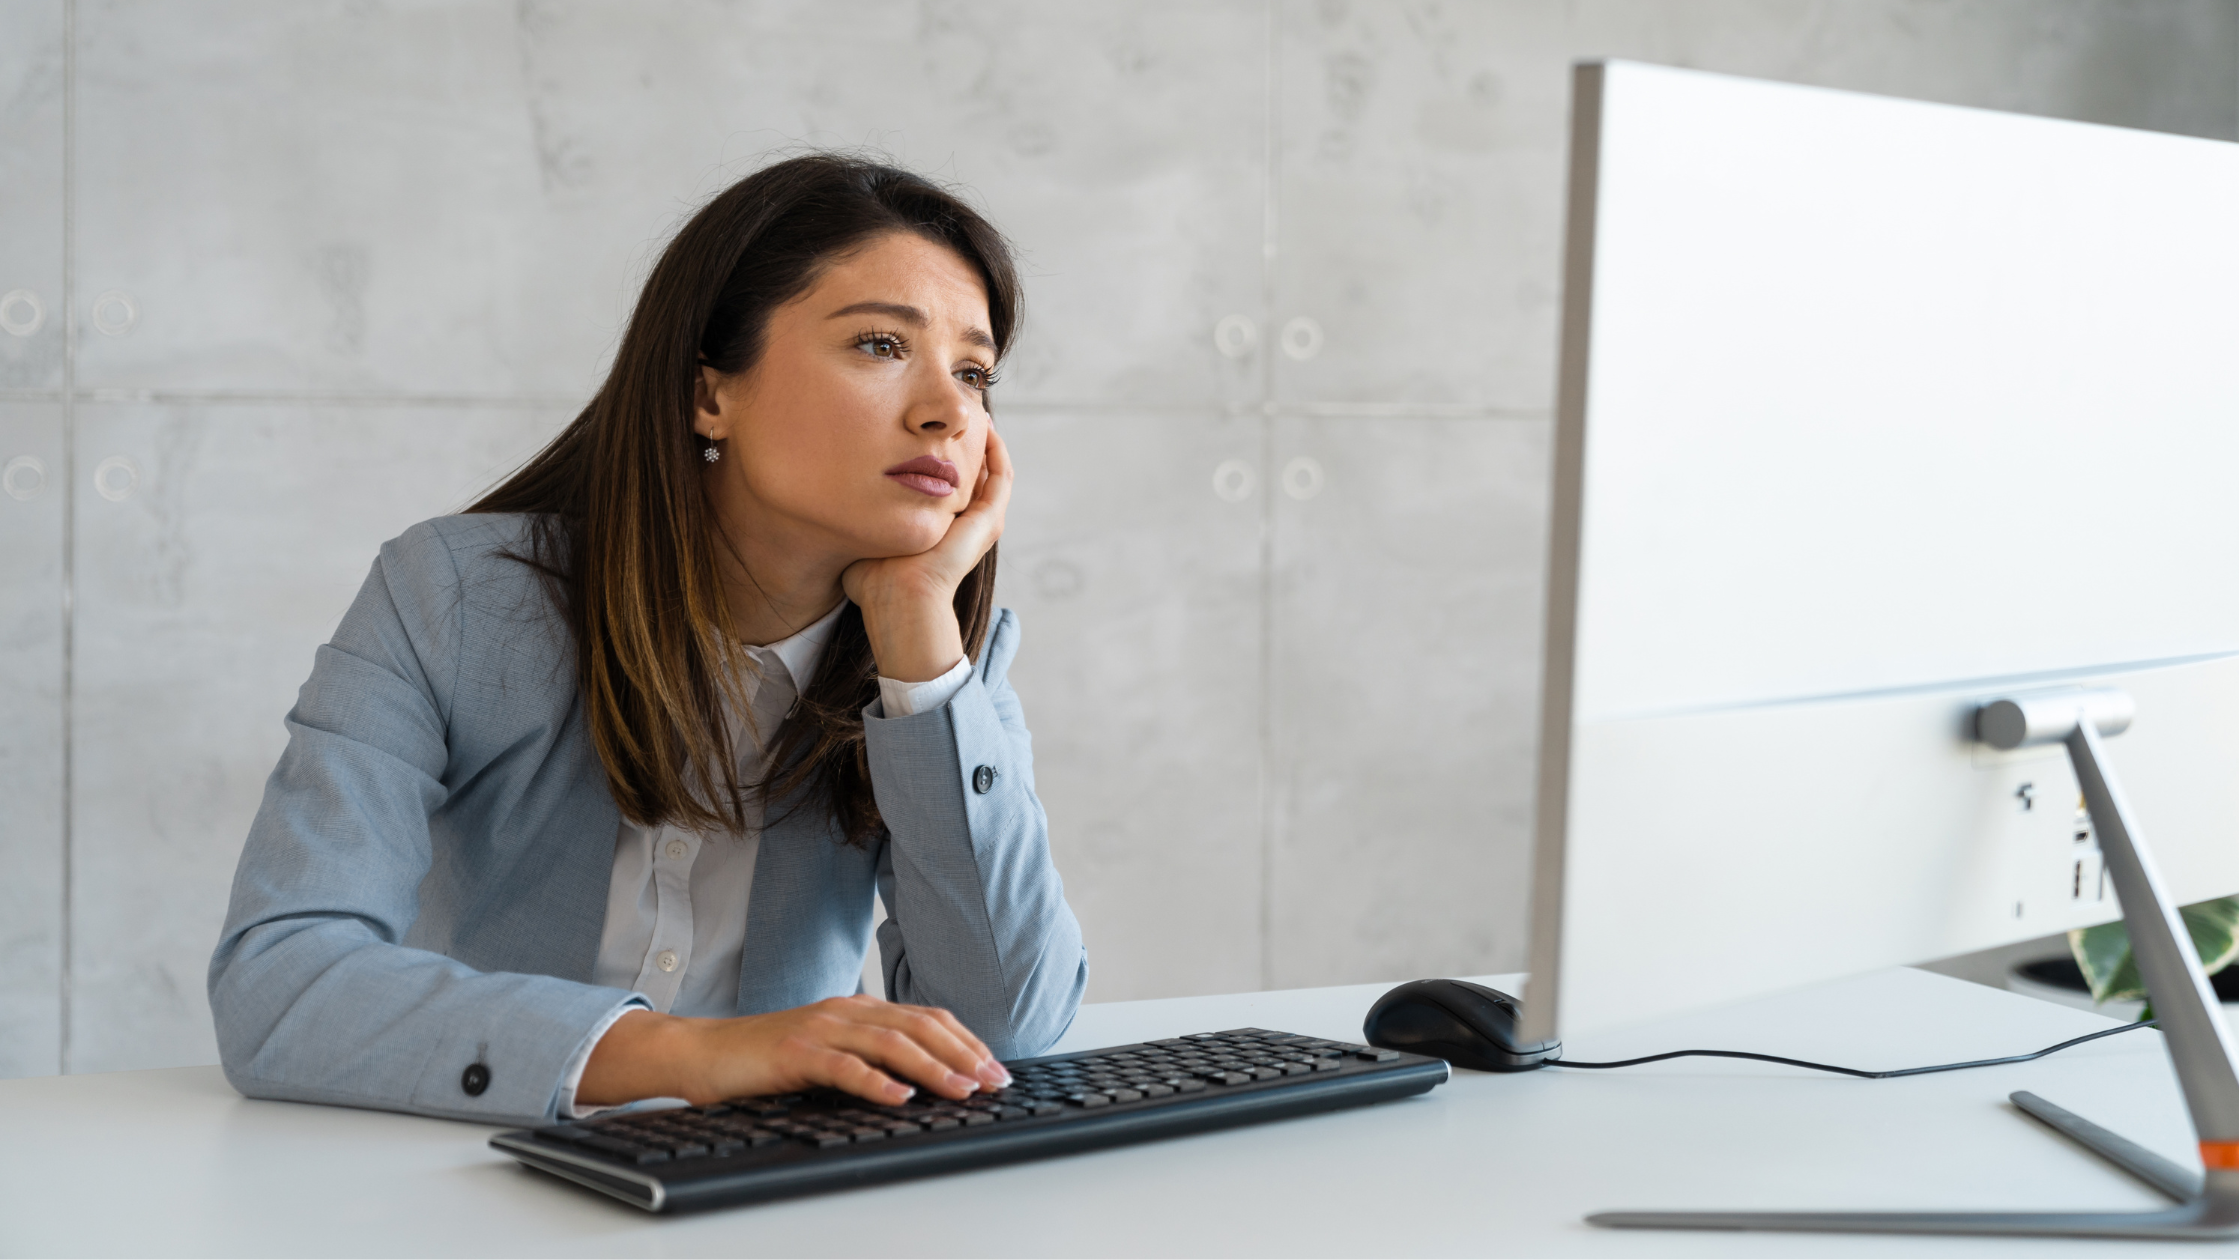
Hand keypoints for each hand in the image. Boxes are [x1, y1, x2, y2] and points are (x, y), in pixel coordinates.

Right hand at [577, 994, 1011, 1107]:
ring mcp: (821, 1028)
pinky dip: (876, 1082)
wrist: (706, 1052)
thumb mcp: (829, 1050)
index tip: (995, 1067)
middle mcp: (846, 1011)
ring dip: (932, 1068)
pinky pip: (844, 1067)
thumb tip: (920, 1079)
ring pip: (891, 1043)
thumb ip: (868, 1055)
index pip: (926, 1018)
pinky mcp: (796, 1053)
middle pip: (919, 1027)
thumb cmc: (768, 1058)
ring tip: (961, 1089)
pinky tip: (899, 1097)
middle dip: (963, 1054)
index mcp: (859, 1009)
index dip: (965, 1041)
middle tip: (994, 1081)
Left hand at [842, 427, 1012, 682]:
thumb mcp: (867, 538)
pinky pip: (1001, 475)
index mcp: (941, 528)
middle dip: (965, 439)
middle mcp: (965, 524)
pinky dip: (996, 449)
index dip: (940, 453)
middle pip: (973, 471)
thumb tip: (830, 501)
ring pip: (993, 469)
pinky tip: (984, 426)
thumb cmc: (875, 583)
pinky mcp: (989, 519)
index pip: (947, 483)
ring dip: (986, 439)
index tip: (922, 427)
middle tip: (952, 411)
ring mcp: (982, 522)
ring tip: (974, 410)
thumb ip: (859, 519)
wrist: (899, 601)